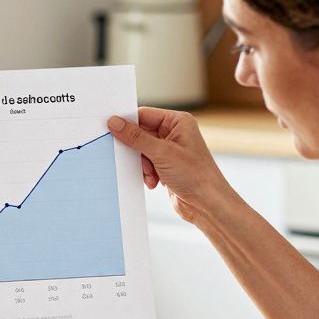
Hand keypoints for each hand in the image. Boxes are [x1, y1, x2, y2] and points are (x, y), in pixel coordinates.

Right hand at [108, 108, 233, 223]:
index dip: (128, 123)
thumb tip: (115, 123)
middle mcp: (174, 133)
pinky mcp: (166, 165)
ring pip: (141, 151)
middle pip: (141, 133)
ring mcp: (170, 150)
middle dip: (137, 150)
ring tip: (152, 175)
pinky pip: (146, 164)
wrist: (207, 204)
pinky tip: (154, 182)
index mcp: (178, 121)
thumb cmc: (195, 175)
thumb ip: (136, 137)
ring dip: (142, 165)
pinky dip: (146, 173)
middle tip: (133, 159)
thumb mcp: (161, 153)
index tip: (111, 130)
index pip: (144, 115)